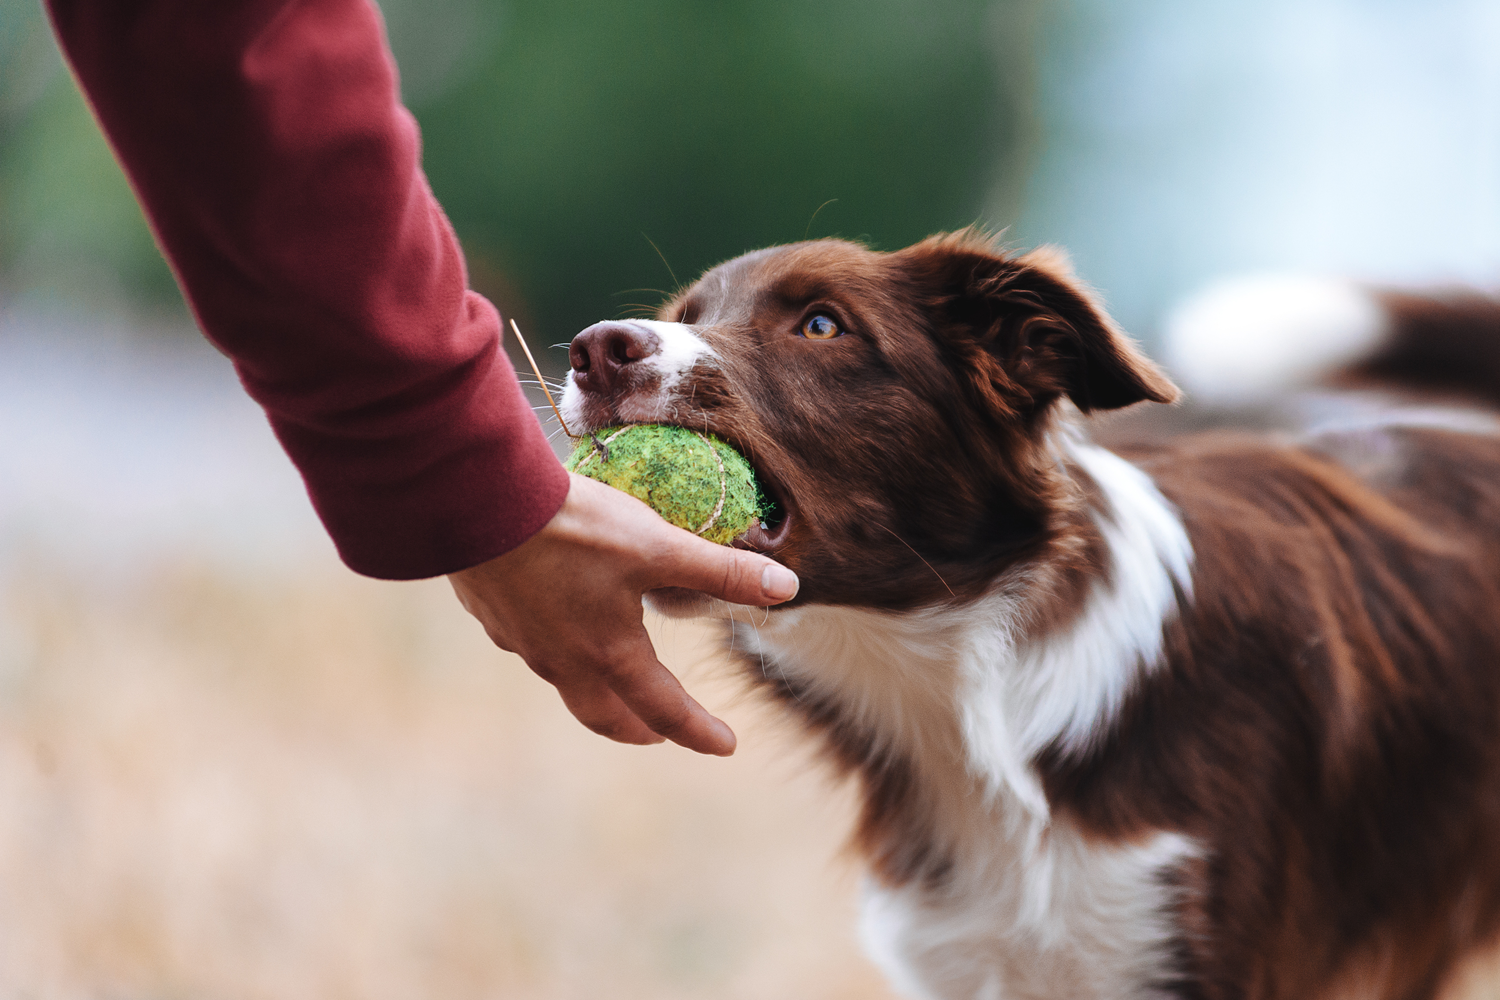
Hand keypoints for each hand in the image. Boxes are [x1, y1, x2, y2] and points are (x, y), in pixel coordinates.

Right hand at [448, 473, 799, 754]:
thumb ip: (722, 570)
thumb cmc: (572, 528)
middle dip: (639, 728)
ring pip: (567, 683)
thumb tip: (787, 588)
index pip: (665, 710)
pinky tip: (558, 623)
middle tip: (661, 731)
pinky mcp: (493, 615)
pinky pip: (533, 647)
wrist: (476, 503)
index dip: (700, 731)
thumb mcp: (658, 545)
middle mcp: (564, 662)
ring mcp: (523, 643)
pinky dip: (558, 650)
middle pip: (606, 716)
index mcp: (610, 654)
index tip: (726, 746)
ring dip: (597, 691)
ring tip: (612, 676)